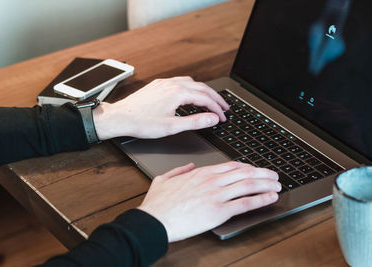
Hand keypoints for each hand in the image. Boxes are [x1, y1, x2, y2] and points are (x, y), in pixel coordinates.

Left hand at [93, 76, 228, 139]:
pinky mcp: (158, 85)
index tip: (223, 118)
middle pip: (202, 87)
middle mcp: (172, 84)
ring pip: (191, 82)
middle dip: (215, 98)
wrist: (120, 117)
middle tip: (224, 108)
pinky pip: (180, 81)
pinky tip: (190, 94)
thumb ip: (195, 122)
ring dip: (204, 91)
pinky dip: (191, 87)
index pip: (205, 98)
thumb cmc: (142, 123)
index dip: (217, 109)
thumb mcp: (171, 127)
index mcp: (178, 93)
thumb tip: (212, 118)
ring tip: (211, 101)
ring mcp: (164, 83)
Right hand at [138, 161, 280, 241]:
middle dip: (262, 173)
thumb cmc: (158, 203)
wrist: (155, 220)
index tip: (254, 169)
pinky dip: (261, 199)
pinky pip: (245, 203)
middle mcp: (211, 181)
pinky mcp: (219, 211)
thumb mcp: (164, 178)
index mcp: (200, 173)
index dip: (246, 167)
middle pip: (244, 173)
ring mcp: (216, 195)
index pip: (230, 166)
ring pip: (248, 185)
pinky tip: (270, 198)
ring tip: (277, 185)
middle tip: (273, 175)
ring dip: (266, 184)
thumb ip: (179, 170)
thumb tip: (189, 166)